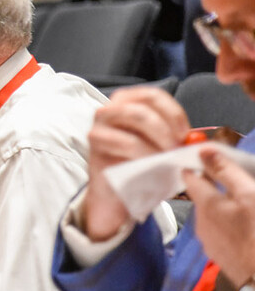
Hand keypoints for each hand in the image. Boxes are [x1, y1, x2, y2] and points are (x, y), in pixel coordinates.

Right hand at [81, 87, 190, 240]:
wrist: (117, 193)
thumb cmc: (141, 168)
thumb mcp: (161, 148)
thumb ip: (175, 138)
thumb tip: (195, 138)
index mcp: (128, 103)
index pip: (154, 96)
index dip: (174, 113)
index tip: (186, 134)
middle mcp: (112, 107)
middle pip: (145, 104)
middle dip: (167, 127)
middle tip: (177, 147)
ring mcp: (101, 122)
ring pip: (136, 117)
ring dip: (159, 138)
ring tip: (167, 157)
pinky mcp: (95, 140)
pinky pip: (127, 141)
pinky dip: (146, 153)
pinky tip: (153, 166)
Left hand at [183, 146, 254, 286]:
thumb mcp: (249, 194)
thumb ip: (225, 171)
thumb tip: (203, 149)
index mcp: (205, 204)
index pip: (190, 177)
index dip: (197, 165)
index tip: (205, 158)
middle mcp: (200, 222)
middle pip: (202, 197)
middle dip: (214, 188)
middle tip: (236, 185)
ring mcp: (209, 241)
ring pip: (211, 215)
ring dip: (222, 209)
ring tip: (244, 209)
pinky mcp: (219, 256)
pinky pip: (220, 233)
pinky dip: (228, 226)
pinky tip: (244, 229)